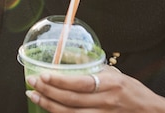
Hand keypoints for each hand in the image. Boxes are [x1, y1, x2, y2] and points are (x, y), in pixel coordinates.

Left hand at [25, 66, 164, 112]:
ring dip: (49, 105)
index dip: (60, 81)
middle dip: (48, 91)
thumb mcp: (115, 74)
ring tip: (34, 96)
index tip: (43, 75)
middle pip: (71, 100)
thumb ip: (94, 67)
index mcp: (110, 85)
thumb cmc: (133, 91)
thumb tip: (70, 57)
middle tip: (32, 83)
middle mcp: (106, 102)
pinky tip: (49, 108)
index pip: (80, 83)